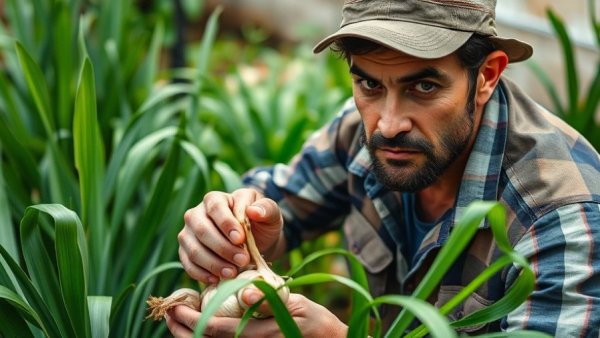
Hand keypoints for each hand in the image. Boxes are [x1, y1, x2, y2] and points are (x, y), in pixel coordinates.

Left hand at [165, 293, 347, 337]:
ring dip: (187, 335)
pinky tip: (198, 325)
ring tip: (176, 320)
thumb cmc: (313, 322)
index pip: (214, 330)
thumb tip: (248, 294)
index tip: (177, 303)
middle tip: (168, 312)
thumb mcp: (296, 306)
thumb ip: (270, 300)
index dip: (191, 318)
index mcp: (258, 335)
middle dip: (181, 330)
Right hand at [178, 188, 283, 283]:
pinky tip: (218, 279)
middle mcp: (196, 214)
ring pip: (193, 249)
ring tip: (232, 272)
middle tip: (243, 260)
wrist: (256, 241)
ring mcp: (188, 234)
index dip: (226, 224)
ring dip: (213, 264)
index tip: (241, 239)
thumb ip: (266, 208)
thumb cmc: (261, 223)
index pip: (215, 207)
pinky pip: (188, 264)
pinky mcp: (186, 252)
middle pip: (202, 230)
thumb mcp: (270, 213)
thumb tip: (253, 211)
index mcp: (215, 199)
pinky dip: (202, 274)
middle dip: (223, 248)